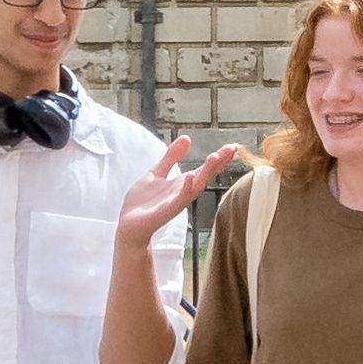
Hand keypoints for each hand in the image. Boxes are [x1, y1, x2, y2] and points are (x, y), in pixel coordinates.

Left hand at [116, 141, 244, 262]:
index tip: (233, 146)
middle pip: (206, 175)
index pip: (205, 169)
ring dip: (207, 172)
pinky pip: (179, 199)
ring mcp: (177, 201)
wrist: (129, 226)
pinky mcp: (166, 210)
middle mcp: (184, 192)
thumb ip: (171, 157)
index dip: (219, 158)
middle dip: (219, 162)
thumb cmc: (143, 202)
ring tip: (216, 156)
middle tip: (232, 148)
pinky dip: (185, 188)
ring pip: (196, 186)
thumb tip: (187, 138)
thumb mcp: (157, 172)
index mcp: (183, 183)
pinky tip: (190, 176)